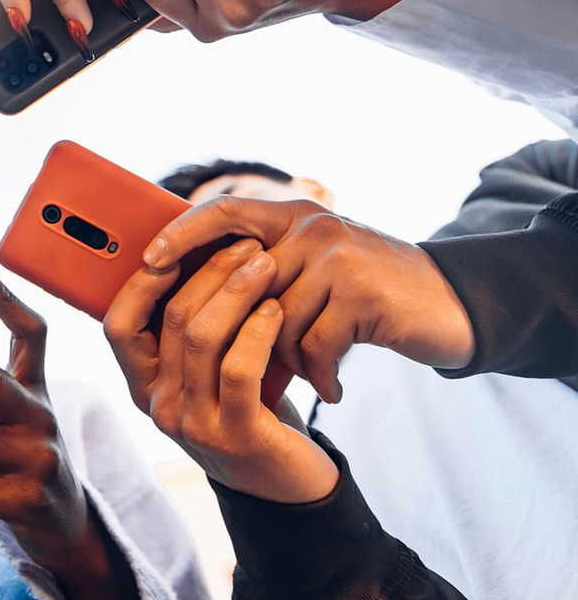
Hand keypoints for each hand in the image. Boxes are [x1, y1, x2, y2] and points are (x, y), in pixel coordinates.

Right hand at [107, 241, 338, 502]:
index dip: (141, 282)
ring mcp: (192, 424)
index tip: (177, 245)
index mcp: (142, 385)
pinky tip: (275, 309)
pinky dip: (257, 330)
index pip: (118, 325)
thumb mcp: (207, 371)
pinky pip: (238, 369)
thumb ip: (190, 330)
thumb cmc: (247, 408)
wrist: (286, 482)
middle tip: (246, 245)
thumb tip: (190, 251)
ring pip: (202, 337)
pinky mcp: (235, 436)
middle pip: (170, 319)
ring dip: (237, 291)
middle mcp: (158, 405)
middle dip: (209, 271)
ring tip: (266, 265)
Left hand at [143, 197, 473, 400]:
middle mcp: (312, 226)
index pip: (222, 211)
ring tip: (310, 374)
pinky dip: (320, 374)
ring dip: (287, 359)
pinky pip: (313, 344)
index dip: (182, 234)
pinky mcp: (361, 292)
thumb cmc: (366, 296)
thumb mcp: (314, 269)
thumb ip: (265, 270)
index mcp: (292, 216)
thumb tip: (188, 295)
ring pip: (276, 321)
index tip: (150, 263)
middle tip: (247, 367)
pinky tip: (331, 388)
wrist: (449, 306)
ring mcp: (337, 256)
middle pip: (243, 284)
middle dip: (241, 333)